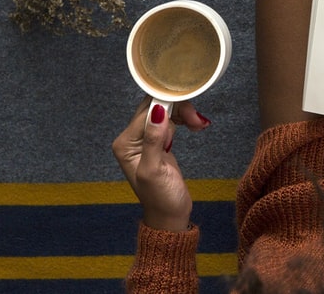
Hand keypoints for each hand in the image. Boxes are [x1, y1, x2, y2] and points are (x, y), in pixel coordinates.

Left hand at [112, 99, 210, 231]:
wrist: (171, 215)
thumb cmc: (160, 198)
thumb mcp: (155, 170)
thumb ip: (153, 140)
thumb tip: (157, 111)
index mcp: (125, 143)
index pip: (147, 112)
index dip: (169, 107)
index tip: (190, 114)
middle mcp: (131, 138)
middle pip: (156, 107)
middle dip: (179, 109)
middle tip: (197, 121)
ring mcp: (145, 139)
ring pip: (166, 111)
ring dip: (185, 114)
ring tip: (199, 125)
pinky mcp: (159, 141)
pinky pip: (172, 120)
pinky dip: (185, 120)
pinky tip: (197, 126)